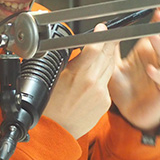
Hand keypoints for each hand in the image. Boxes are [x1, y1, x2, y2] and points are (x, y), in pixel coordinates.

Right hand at [43, 23, 115, 138]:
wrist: (57, 130)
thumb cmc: (50, 106)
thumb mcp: (55, 77)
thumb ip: (71, 62)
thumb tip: (79, 50)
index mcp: (79, 74)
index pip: (95, 48)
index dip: (101, 35)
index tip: (102, 28)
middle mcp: (93, 83)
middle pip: (106, 56)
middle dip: (108, 43)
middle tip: (109, 34)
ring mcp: (102, 93)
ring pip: (109, 68)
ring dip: (108, 57)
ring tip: (106, 49)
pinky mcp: (105, 102)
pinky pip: (107, 83)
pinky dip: (103, 76)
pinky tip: (99, 73)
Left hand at [108, 6, 159, 131]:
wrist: (130, 115)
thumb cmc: (124, 92)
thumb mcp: (112, 68)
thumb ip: (109, 51)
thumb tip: (102, 34)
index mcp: (144, 53)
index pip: (153, 31)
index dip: (157, 19)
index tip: (159, 5)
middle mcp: (156, 61)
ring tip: (153, 37)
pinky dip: (158, 74)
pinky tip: (151, 70)